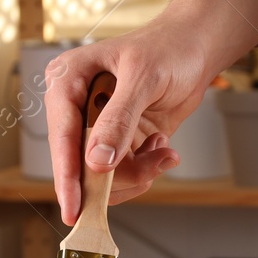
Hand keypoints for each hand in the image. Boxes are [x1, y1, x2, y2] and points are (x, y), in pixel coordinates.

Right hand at [44, 26, 206, 221]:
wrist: (195, 50)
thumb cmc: (168, 49)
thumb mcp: (143, 78)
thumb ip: (119, 119)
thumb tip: (97, 161)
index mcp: (67, 82)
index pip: (62, 136)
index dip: (66, 175)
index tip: (73, 208)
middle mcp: (76, 108)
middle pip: (81, 163)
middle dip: (119, 174)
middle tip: (152, 165)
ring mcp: (97, 128)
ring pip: (104, 175)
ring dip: (138, 172)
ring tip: (162, 150)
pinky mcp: (118, 142)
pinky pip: (123, 173)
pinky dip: (147, 169)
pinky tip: (162, 147)